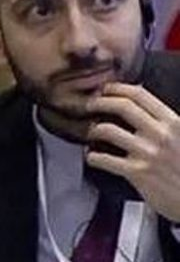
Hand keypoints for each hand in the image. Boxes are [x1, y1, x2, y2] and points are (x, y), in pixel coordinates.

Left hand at [86, 83, 179, 220]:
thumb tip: (147, 112)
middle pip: (122, 106)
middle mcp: (160, 134)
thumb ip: (167, 125)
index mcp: (174, 123)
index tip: (106, 89)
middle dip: (100, 102)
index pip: (141, 95)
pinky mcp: (137, 173)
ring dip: (93, 129)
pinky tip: (91, 157)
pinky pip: (104, 159)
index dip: (117, 88)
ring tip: (91, 132)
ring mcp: (148, 153)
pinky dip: (92, 156)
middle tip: (90, 105)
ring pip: (109, 130)